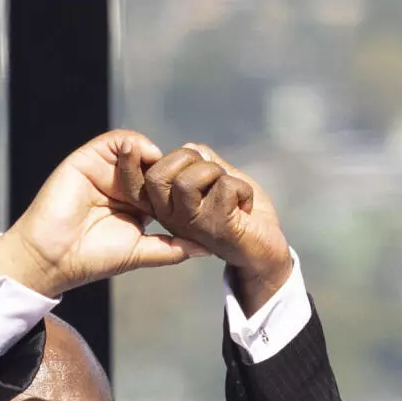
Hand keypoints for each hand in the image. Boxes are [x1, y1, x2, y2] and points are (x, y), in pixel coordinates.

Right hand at [0, 129, 206, 298]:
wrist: (54, 257)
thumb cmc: (93, 259)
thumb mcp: (141, 252)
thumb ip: (172, 247)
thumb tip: (207, 249)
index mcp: (136, 206)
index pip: (166, 188)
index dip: (185, 188)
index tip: (206, 190)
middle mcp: (122, 186)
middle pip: (156, 167)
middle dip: (176, 169)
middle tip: (194, 172)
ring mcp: (105, 171)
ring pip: (139, 152)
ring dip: (157, 157)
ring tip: (170, 168)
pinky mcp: (88, 160)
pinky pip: (116, 141)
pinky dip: (134, 144)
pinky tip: (147, 156)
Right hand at [139, 142, 294, 306]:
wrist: (266, 253)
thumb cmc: (241, 214)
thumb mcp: (217, 181)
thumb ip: (201, 163)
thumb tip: (190, 147)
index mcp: (166, 205)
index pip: (137, 182)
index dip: (134, 161)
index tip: (155, 150)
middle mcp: (172, 218)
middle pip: (157, 176)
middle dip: (187, 158)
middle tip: (212, 172)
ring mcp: (193, 225)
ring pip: (186, 181)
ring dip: (214, 172)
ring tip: (230, 187)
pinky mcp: (218, 229)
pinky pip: (225, 188)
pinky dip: (242, 188)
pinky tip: (246, 205)